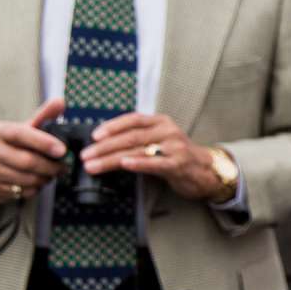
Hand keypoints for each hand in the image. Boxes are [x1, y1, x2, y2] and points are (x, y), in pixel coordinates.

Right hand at [0, 97, 67, 203]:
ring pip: (26, 179)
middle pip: (26, 161)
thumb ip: (43, 116)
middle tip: (63, 167)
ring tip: (52, 174)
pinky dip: (35, 189)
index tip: (62, 150)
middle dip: (50, 167)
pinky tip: (38, 182)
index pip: (21, 134)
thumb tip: (60, 101)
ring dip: (45, 179)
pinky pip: (22, 192)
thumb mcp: (23, 127)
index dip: (43, 142)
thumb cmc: (10, 143)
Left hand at [85, 113, 224, 200]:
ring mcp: (175, 147)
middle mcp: (168, 131)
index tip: (93, 136)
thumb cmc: (175, 155)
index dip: (112, 126)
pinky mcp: (178, 164)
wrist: (204, 170)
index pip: (133, 119)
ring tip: (93, 165)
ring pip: (138, 151)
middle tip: (85, 155)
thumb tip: (102, 143)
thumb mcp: (159, 139)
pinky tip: (125, 164)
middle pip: (131, 137)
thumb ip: (138, 138)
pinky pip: (155, 163)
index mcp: (161, 122)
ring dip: (112, 159)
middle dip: (104, 147)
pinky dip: (138, 163)